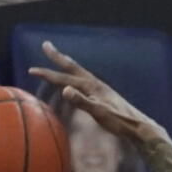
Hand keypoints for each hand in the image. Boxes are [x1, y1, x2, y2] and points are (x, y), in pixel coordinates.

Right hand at [28, 41, 154, 141]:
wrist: (139, 127)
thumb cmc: (119, 122)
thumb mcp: (99, 113)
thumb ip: (82, 102)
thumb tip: (64, 90)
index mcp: (92, 86)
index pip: (65, 78)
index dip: (48, 74)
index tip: (31, 70)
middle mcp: (96, 84)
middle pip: (72, 68)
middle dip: (58, 57)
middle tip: (46, 45)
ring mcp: (101, 89)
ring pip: (79, 73)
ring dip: (67, 66)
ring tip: (60, 59)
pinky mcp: (105, 96)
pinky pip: (85, 83)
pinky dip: (76, 79)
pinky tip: (78, 84)